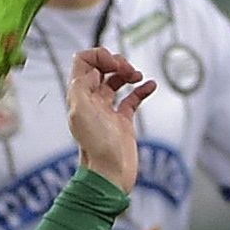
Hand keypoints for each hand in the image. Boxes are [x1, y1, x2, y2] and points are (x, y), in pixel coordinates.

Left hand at [66, 48, 154, 193]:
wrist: (110, 173)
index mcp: (79, 96)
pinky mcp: (123, 121)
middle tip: (127, 70)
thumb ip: (81, 87)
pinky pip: (132, 99)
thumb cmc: (96, 147)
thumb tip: (90, 71)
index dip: (99, 56)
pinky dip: (142, 89)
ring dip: (128, 72)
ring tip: (137, 76)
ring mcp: (107, 110)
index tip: (114, 64)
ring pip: (116, 80)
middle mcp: (91, 101)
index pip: (83, 62)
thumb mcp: (80, 112)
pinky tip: (150, 85)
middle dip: (116, 61)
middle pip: (100, 68)